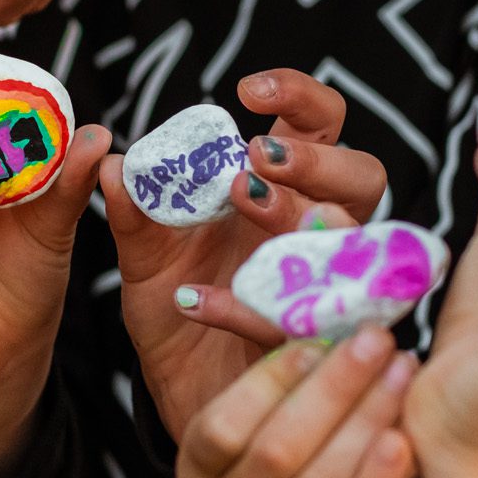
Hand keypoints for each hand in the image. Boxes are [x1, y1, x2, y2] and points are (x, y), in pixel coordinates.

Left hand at [104, 70, 385, 440]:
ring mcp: (324, 285)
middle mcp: (317, 232)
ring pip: (349, 240)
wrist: (176, 386)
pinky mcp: (309, 342)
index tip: (250, 91)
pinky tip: (195, 300)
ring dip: (298, 214)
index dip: (301, 97)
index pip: (322, 125)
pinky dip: (243, 306)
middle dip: (318, 159)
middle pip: (364, 175)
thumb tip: (112, 164)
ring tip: (245, 200)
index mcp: (285, 190)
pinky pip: (293, 318)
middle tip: (258, 159)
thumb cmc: (178, 305)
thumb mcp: (143, 256)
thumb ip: (133, 212)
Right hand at [176, 330, 429, 477]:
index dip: (269, 382)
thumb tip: (276, 290)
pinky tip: (403, 443)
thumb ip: (283, 361)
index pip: (221, 425)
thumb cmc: (322, 450)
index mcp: (198, 469)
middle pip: (273, 453)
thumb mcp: (289, 407)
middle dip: (332, 391)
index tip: (321, 339)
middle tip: (378, 342)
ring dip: (363, 424)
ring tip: (404, 375)